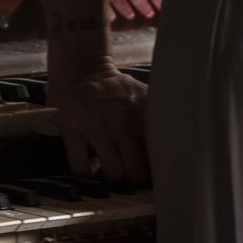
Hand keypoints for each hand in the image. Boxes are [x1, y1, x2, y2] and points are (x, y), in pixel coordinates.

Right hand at [47, 61, 150, 183]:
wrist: (81, 68)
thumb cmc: (114, 89)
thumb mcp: (140, 96)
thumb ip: (153, 120)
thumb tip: (172, 148)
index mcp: (142, 112)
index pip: (158, 152)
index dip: (156, 165)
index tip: (152, 166)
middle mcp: (121, 120)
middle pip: (136, 171)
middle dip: (133, 174)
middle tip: (129, 167)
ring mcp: (94, 125)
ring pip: (112, 173)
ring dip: (111, 173)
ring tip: (110, 164)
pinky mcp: (71, 130)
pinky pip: (82, 168)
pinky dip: (86, 172)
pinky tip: (90, 163)